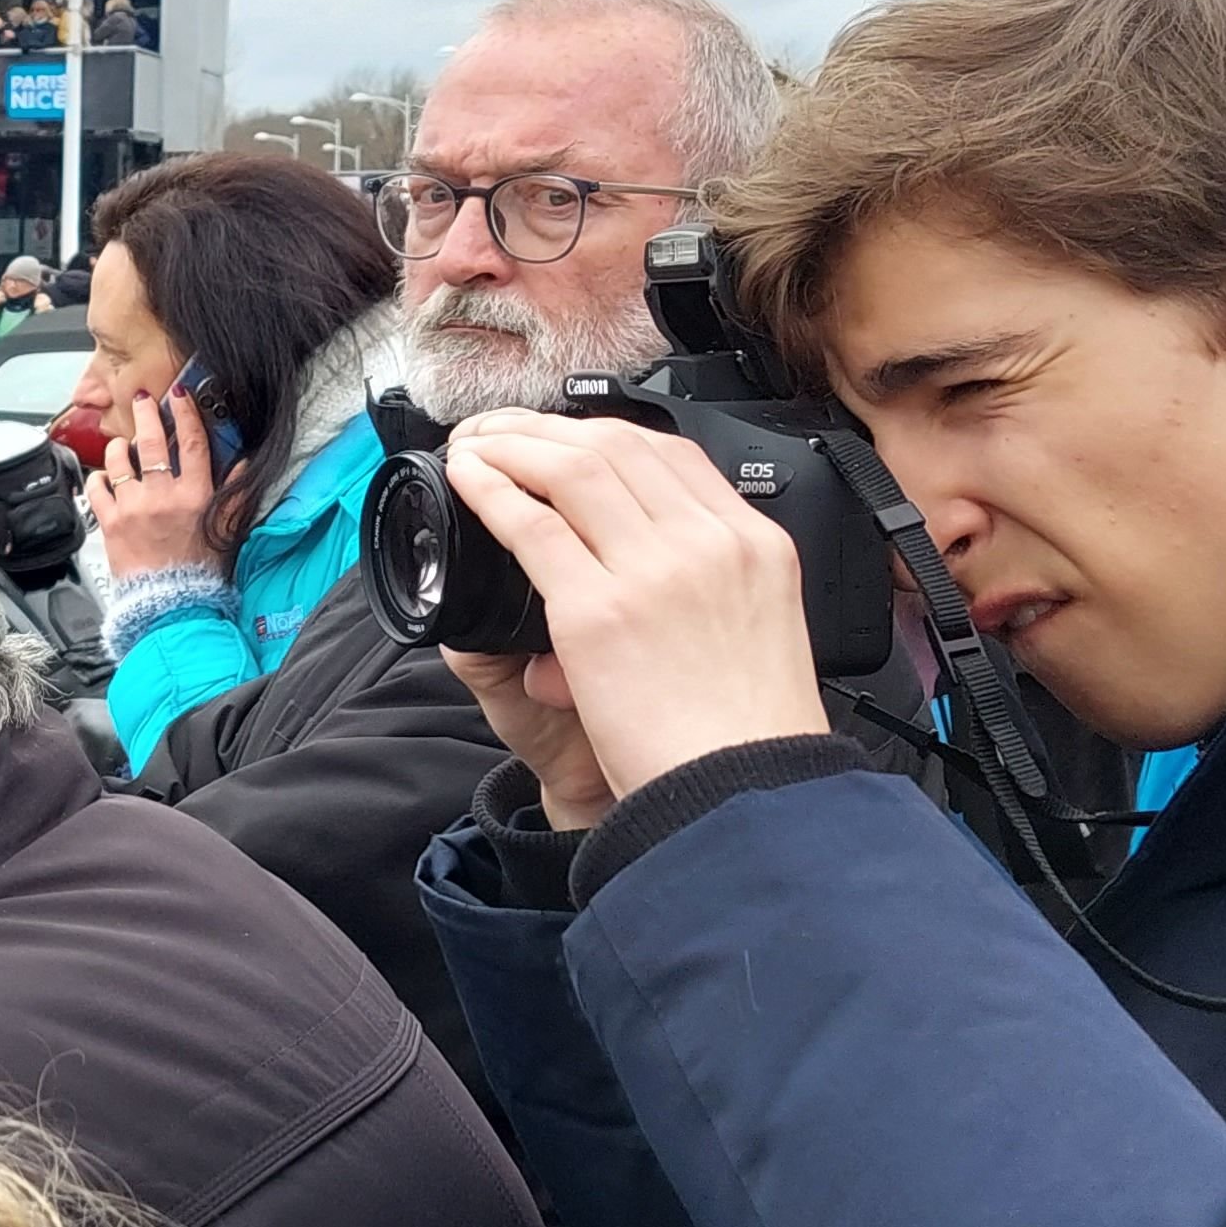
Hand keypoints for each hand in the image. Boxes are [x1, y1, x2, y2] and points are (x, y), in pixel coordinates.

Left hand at [79, 389, 226, 582]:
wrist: (169, 605)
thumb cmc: (199, 573)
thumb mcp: (227, 532)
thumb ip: (235, 496)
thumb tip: (243, 465)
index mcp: (195, 497)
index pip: (193, 443)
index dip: (187, 414)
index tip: (180, 397)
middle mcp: (162, 497)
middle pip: (153, 441)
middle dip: (147, 414)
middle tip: (143, 400)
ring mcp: (133, 507)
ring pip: (120, 459)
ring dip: (120, 446)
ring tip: (123, 444)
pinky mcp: (110, 521)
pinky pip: (97, 486)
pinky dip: (98, 477)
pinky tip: (104, 476)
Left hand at [434, 412, 826, 813]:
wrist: (739, 798)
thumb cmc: (742, 737)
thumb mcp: (753, 632)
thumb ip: (703, 588)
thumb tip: (635, 567)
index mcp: (756, 545)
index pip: (677, 454)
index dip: (606, 433)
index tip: (566, 435)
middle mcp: (709, 544)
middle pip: (619, 447)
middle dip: (548, 428)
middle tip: (504, 430)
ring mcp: (655, 572)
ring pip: (572, 469)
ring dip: (512, 445)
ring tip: (475, 444)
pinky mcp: (599, 612)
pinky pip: (533, 524)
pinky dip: (492, 489)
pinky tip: (468, 478)